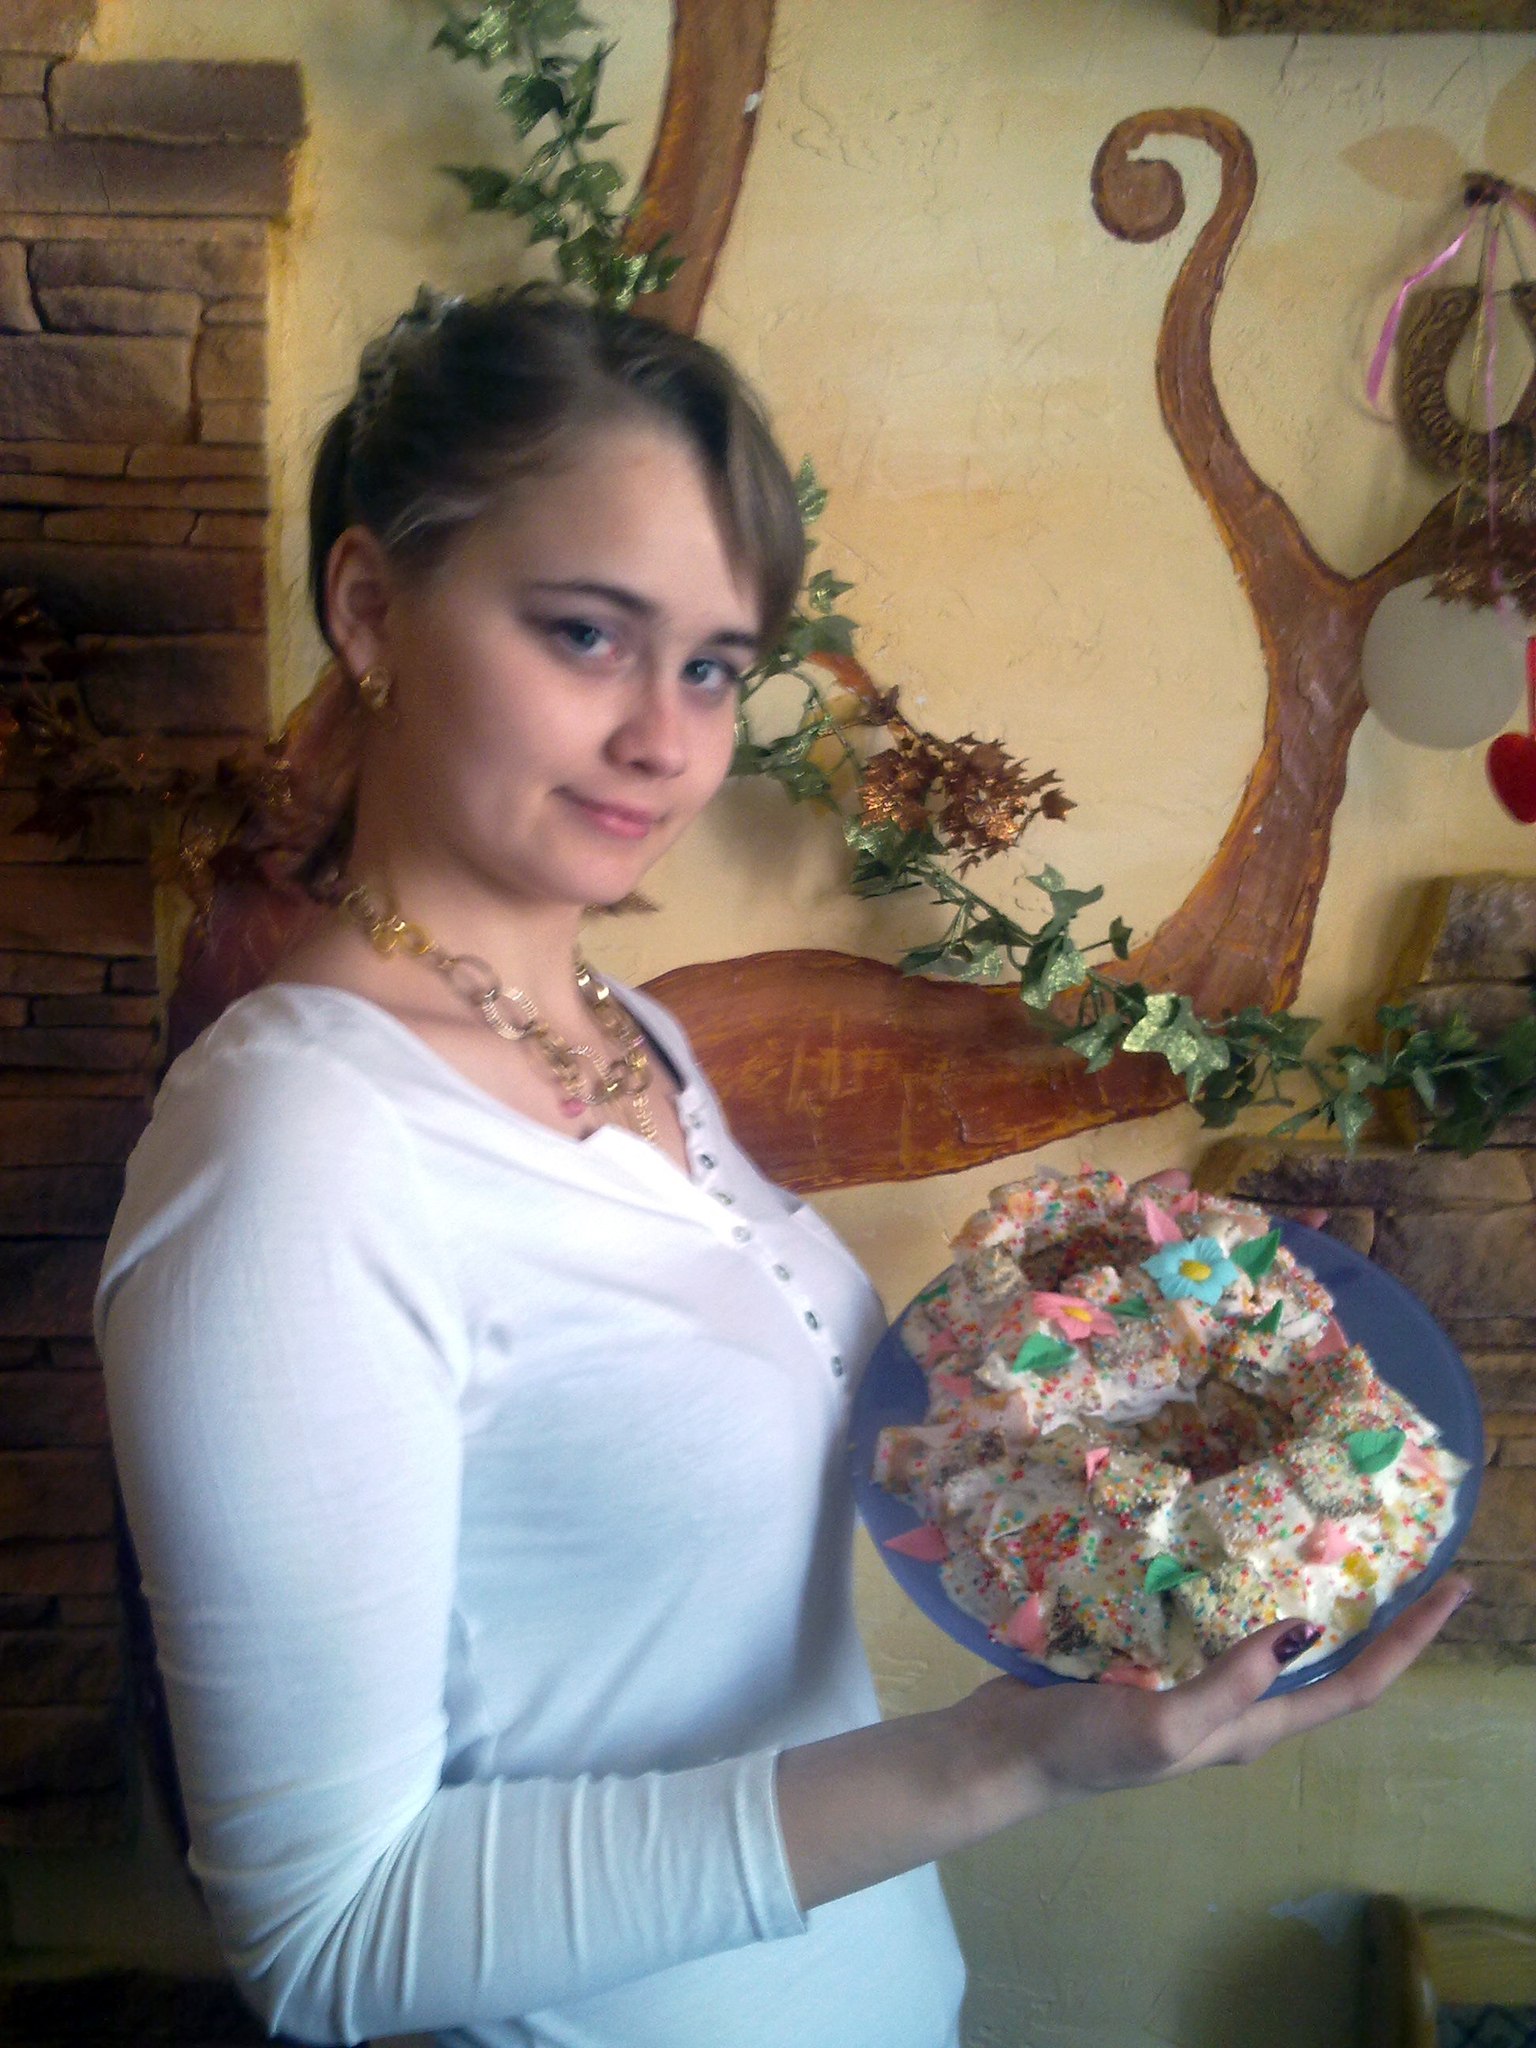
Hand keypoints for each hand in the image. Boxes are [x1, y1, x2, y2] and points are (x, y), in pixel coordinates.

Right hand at [963, 1571, 1470, 1807]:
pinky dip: (1243, 1584)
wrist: (1004, 1753)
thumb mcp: (1166, 1723)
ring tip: (1340, 1541)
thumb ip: (1232, 1680)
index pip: (1354, 1685)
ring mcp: (1196, 1684)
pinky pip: (1218, 1618)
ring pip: (1275, 1636)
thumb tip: (1303, 1628)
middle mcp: (1237, 1709)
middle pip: (1329, 1663)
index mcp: (1251, 1729)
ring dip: (1318, 1597)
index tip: (1453, 1590)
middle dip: (1380, 1619)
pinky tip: (1234, 1547)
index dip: (1408, 1641)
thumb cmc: (1085, 1747)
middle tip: (1414, 1557)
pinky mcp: (1156, 1658)